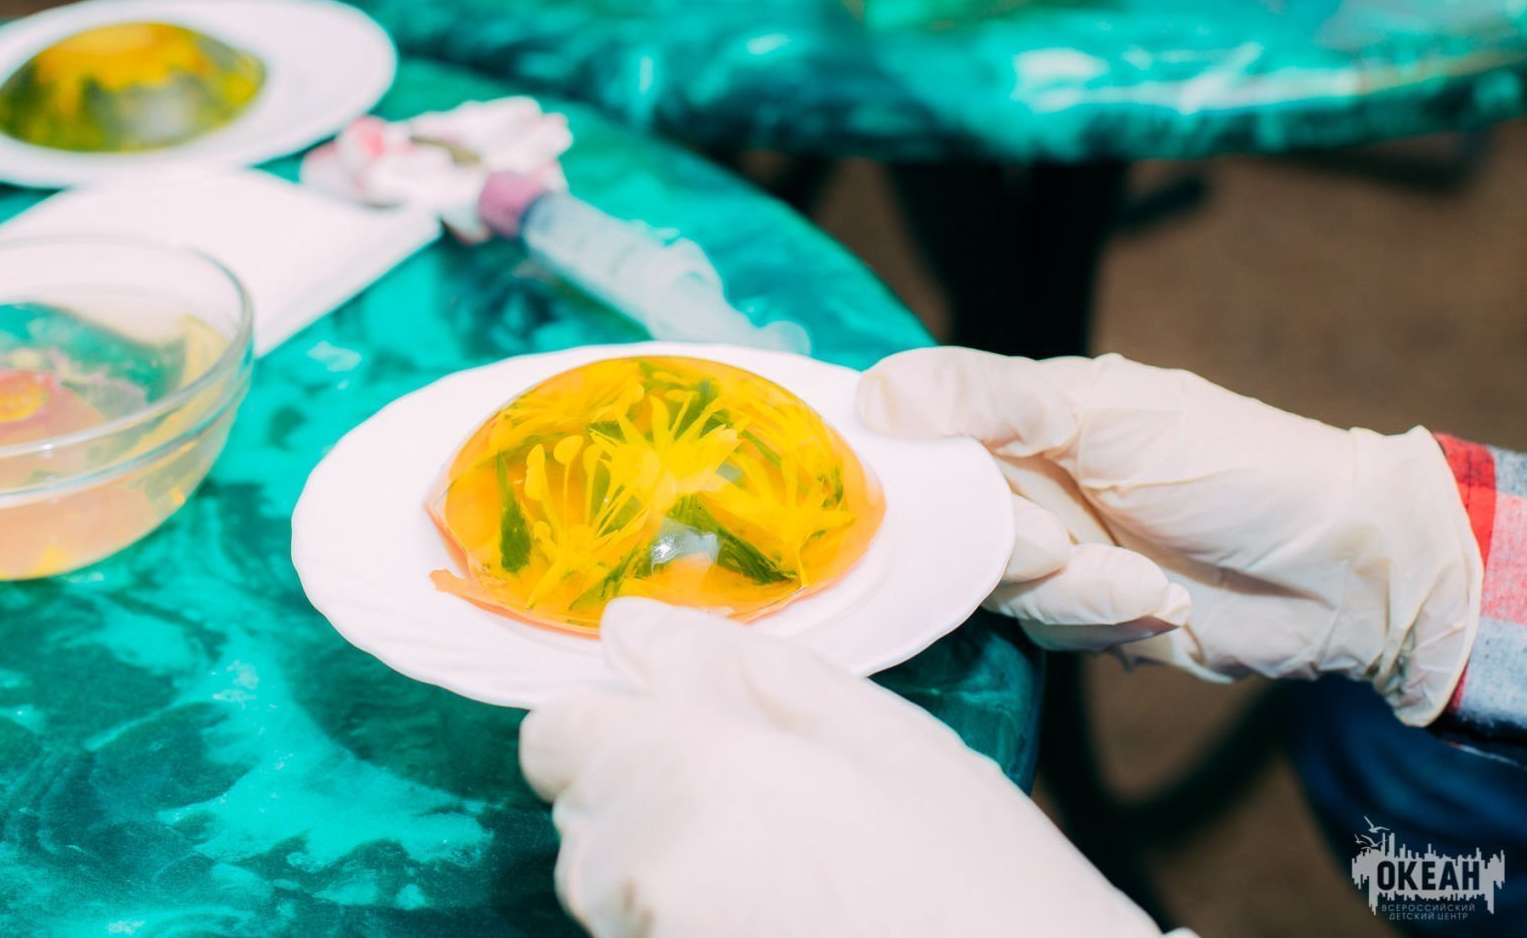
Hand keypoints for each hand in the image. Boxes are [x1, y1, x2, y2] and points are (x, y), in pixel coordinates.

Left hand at [520, 599, 1162, 937]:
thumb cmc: (982, 886)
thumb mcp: (886, 742)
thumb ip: (741, 672)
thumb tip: (633, 630)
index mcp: (691, 775)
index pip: (554, 735)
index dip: (617, 727)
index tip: (684, 740)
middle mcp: (641, 873)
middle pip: (582, 813)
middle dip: (651, 800)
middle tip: (773, 818)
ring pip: (608, 886)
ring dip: (668, 873)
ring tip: (789, 884)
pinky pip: (638, 936)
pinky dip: (686, 924)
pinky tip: (779, 922)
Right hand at [857, 348, 1483, 725]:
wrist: (1339, 572)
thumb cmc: (1234, 466)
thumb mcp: (1107, 416)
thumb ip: (990, 400)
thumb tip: (874, 395)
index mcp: (1020, 414)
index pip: (915, 432)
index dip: (900, 467)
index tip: (907, 497)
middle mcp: (1023, 480)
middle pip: (944, 525)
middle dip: (1008, 548)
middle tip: (1065, 546)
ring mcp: (1051, 550)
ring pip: (994, 589)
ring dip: (1072, 594)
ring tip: (1144, 580)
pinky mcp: (1081, 613)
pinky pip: (1043, 634)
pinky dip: (1101, 623)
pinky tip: (1160, 605)